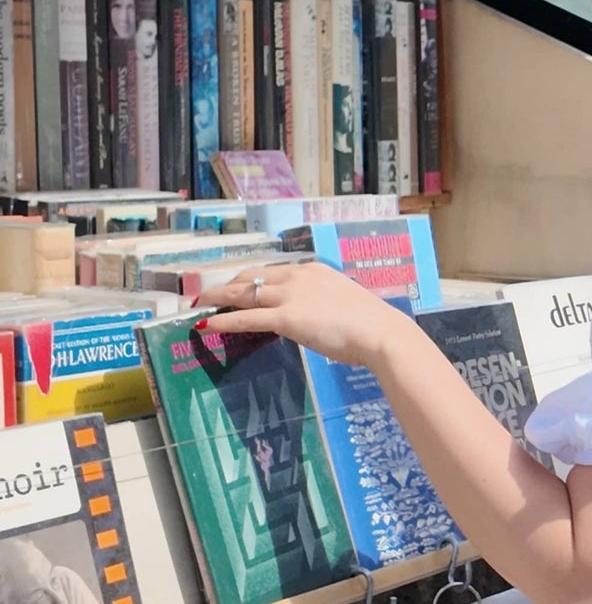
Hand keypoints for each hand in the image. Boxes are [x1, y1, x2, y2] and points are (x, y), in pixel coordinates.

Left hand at [193, 261, 413, 369]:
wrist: (379, 332)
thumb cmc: (371, 324)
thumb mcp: (345, 304)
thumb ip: (325, 305)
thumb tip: (316, 317)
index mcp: (313, 270)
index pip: (272, 271)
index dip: (251, 279)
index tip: (239, 286)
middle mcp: (298, 276)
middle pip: (251, 276)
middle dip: (227, 285)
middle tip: (210, 295)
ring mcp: (290, 296)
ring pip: (243, 293)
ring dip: (217, 298)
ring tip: (199, 306)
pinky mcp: (285, 317)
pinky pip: (245, 317)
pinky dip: (223, 320)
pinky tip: (206, 325)